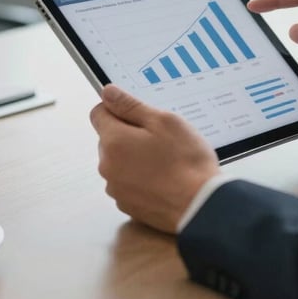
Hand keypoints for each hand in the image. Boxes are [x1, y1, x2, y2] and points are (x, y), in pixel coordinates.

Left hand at [90, 85, 219, 232]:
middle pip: (110, 138)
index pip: (99, 113)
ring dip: (135, 156)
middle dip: (130, 133)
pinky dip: (141, 177)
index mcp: (114, 141)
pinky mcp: (127, 204)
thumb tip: (109, 92)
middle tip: (160, 137)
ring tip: (165, 159)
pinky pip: (128, 181)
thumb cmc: (186, 162)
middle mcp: (108, 166)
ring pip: (119, 161)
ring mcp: (116, 188)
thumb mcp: (164, 121)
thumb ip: (132, 105)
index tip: (137, 112)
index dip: (118, 108)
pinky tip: (164, 177)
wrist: (199, 206)